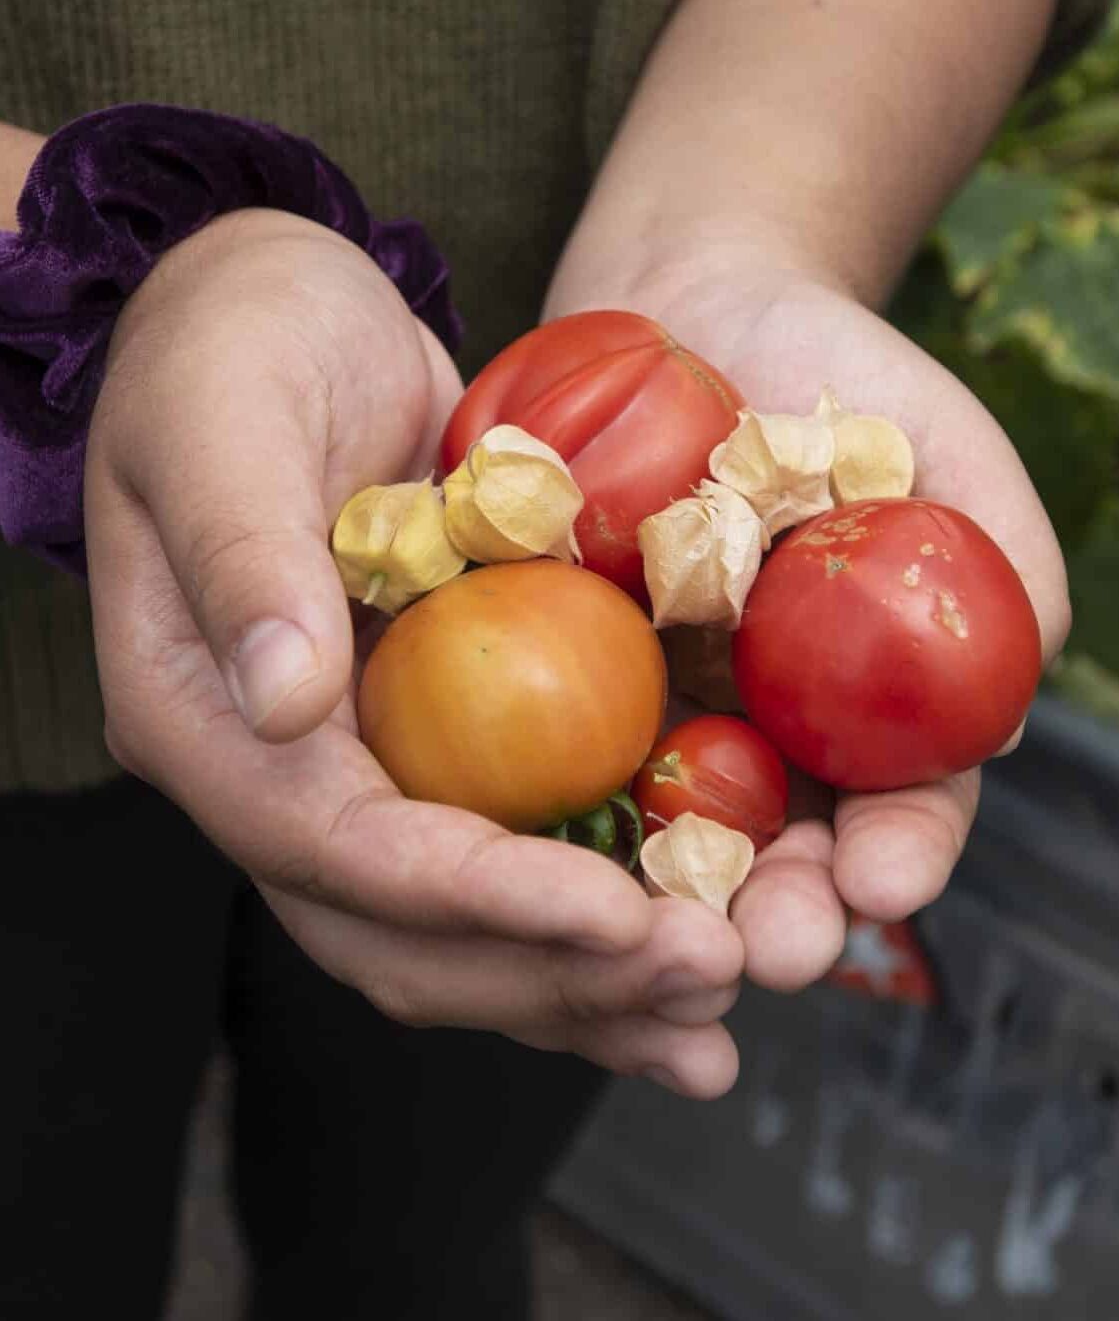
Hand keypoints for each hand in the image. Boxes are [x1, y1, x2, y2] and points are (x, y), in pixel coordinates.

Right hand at [85, 210, 741, 1096]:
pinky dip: (594, 911)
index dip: (479, 900)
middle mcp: (276, 770)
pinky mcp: (430, 733)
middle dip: (555, 972)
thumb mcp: (225, 422)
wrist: (272, 305)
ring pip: (462, 926)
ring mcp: (353, 762)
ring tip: (715, 1015)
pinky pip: (511, 851)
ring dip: (587, 982)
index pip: (338, 851)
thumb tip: (286, 705)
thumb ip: (244, 558)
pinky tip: (692, 937)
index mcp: (200, 717)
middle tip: (708, 976)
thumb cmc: (236, 340)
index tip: (619, 919)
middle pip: (404, 934)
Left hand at [555, 260, 1068, 993]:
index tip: (882, 880)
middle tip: (763, 945)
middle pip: (777, 849)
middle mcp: (764, 725)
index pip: (900, 807)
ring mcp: (654, 703)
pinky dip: (547, 794)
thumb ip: (1001, 556)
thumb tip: (1006, 709)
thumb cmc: (836, 365)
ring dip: (658, 893)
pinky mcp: (555, 669)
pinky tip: (534, 828)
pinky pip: (548, 742)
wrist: (691, 294)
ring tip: (651, 927)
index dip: (899, 853)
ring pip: (658, 827)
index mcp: (869, 700)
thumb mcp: (944, 440)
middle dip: (777, 909)